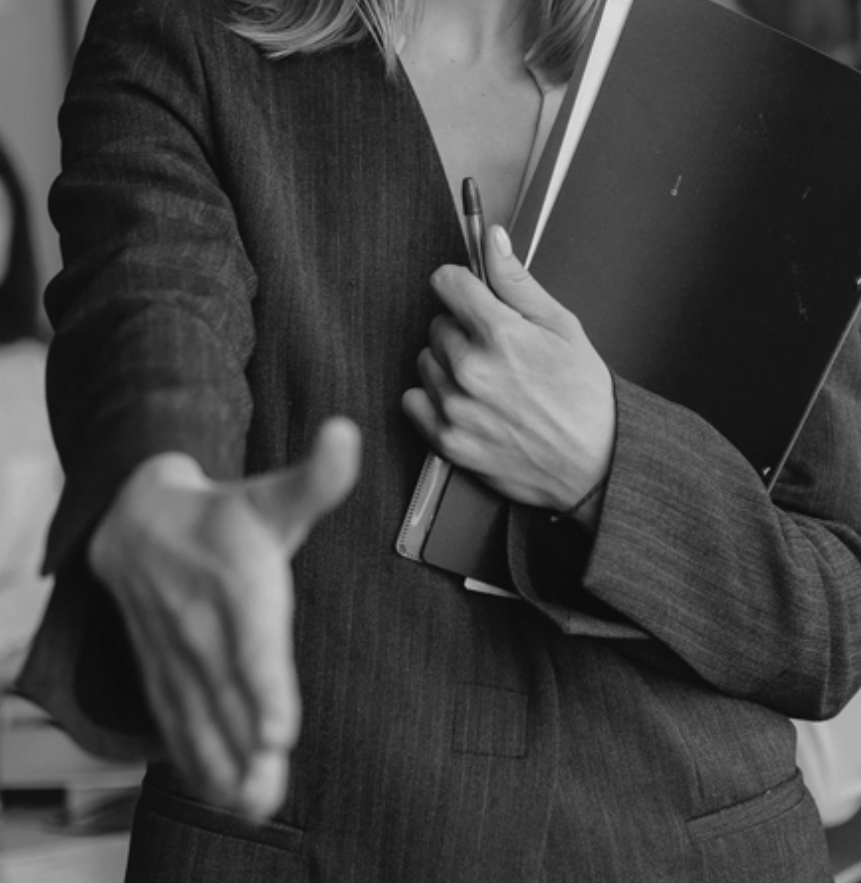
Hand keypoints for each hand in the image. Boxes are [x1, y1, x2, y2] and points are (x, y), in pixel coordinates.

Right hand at [87, 418, 360, 819]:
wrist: (137, 522)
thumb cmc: (225, 514)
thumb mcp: (274, 495)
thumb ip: (318, 477)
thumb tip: (346, 434)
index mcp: (237, 585)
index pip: (252, 645)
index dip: (265, 688)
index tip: (281, 729)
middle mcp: (204, 627)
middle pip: (230, 695)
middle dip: (248, 744)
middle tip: (269, 785)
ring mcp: (180, 655)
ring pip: (202, 717)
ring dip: (224, 763)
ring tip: (254, 803)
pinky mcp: (165, 674)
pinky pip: (177, 722)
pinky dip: (197, 759)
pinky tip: (223, 793)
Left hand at [402, 224, 614, 513]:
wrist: (595, 463)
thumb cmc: (584, 395)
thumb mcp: (563, 326)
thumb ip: (518, 282)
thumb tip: (492, 239)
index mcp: (500, 335)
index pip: (447, 282)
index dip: (463, 284)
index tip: (473, 295)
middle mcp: (470, 370)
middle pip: (436, 323)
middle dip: (463, 328)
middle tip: (498, 348)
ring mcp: (456, 408)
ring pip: (425, 361)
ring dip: (448, 363)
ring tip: (488, 378)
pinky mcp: (447, 441)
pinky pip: (414, 401)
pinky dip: (434, 397)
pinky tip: (468, 401)